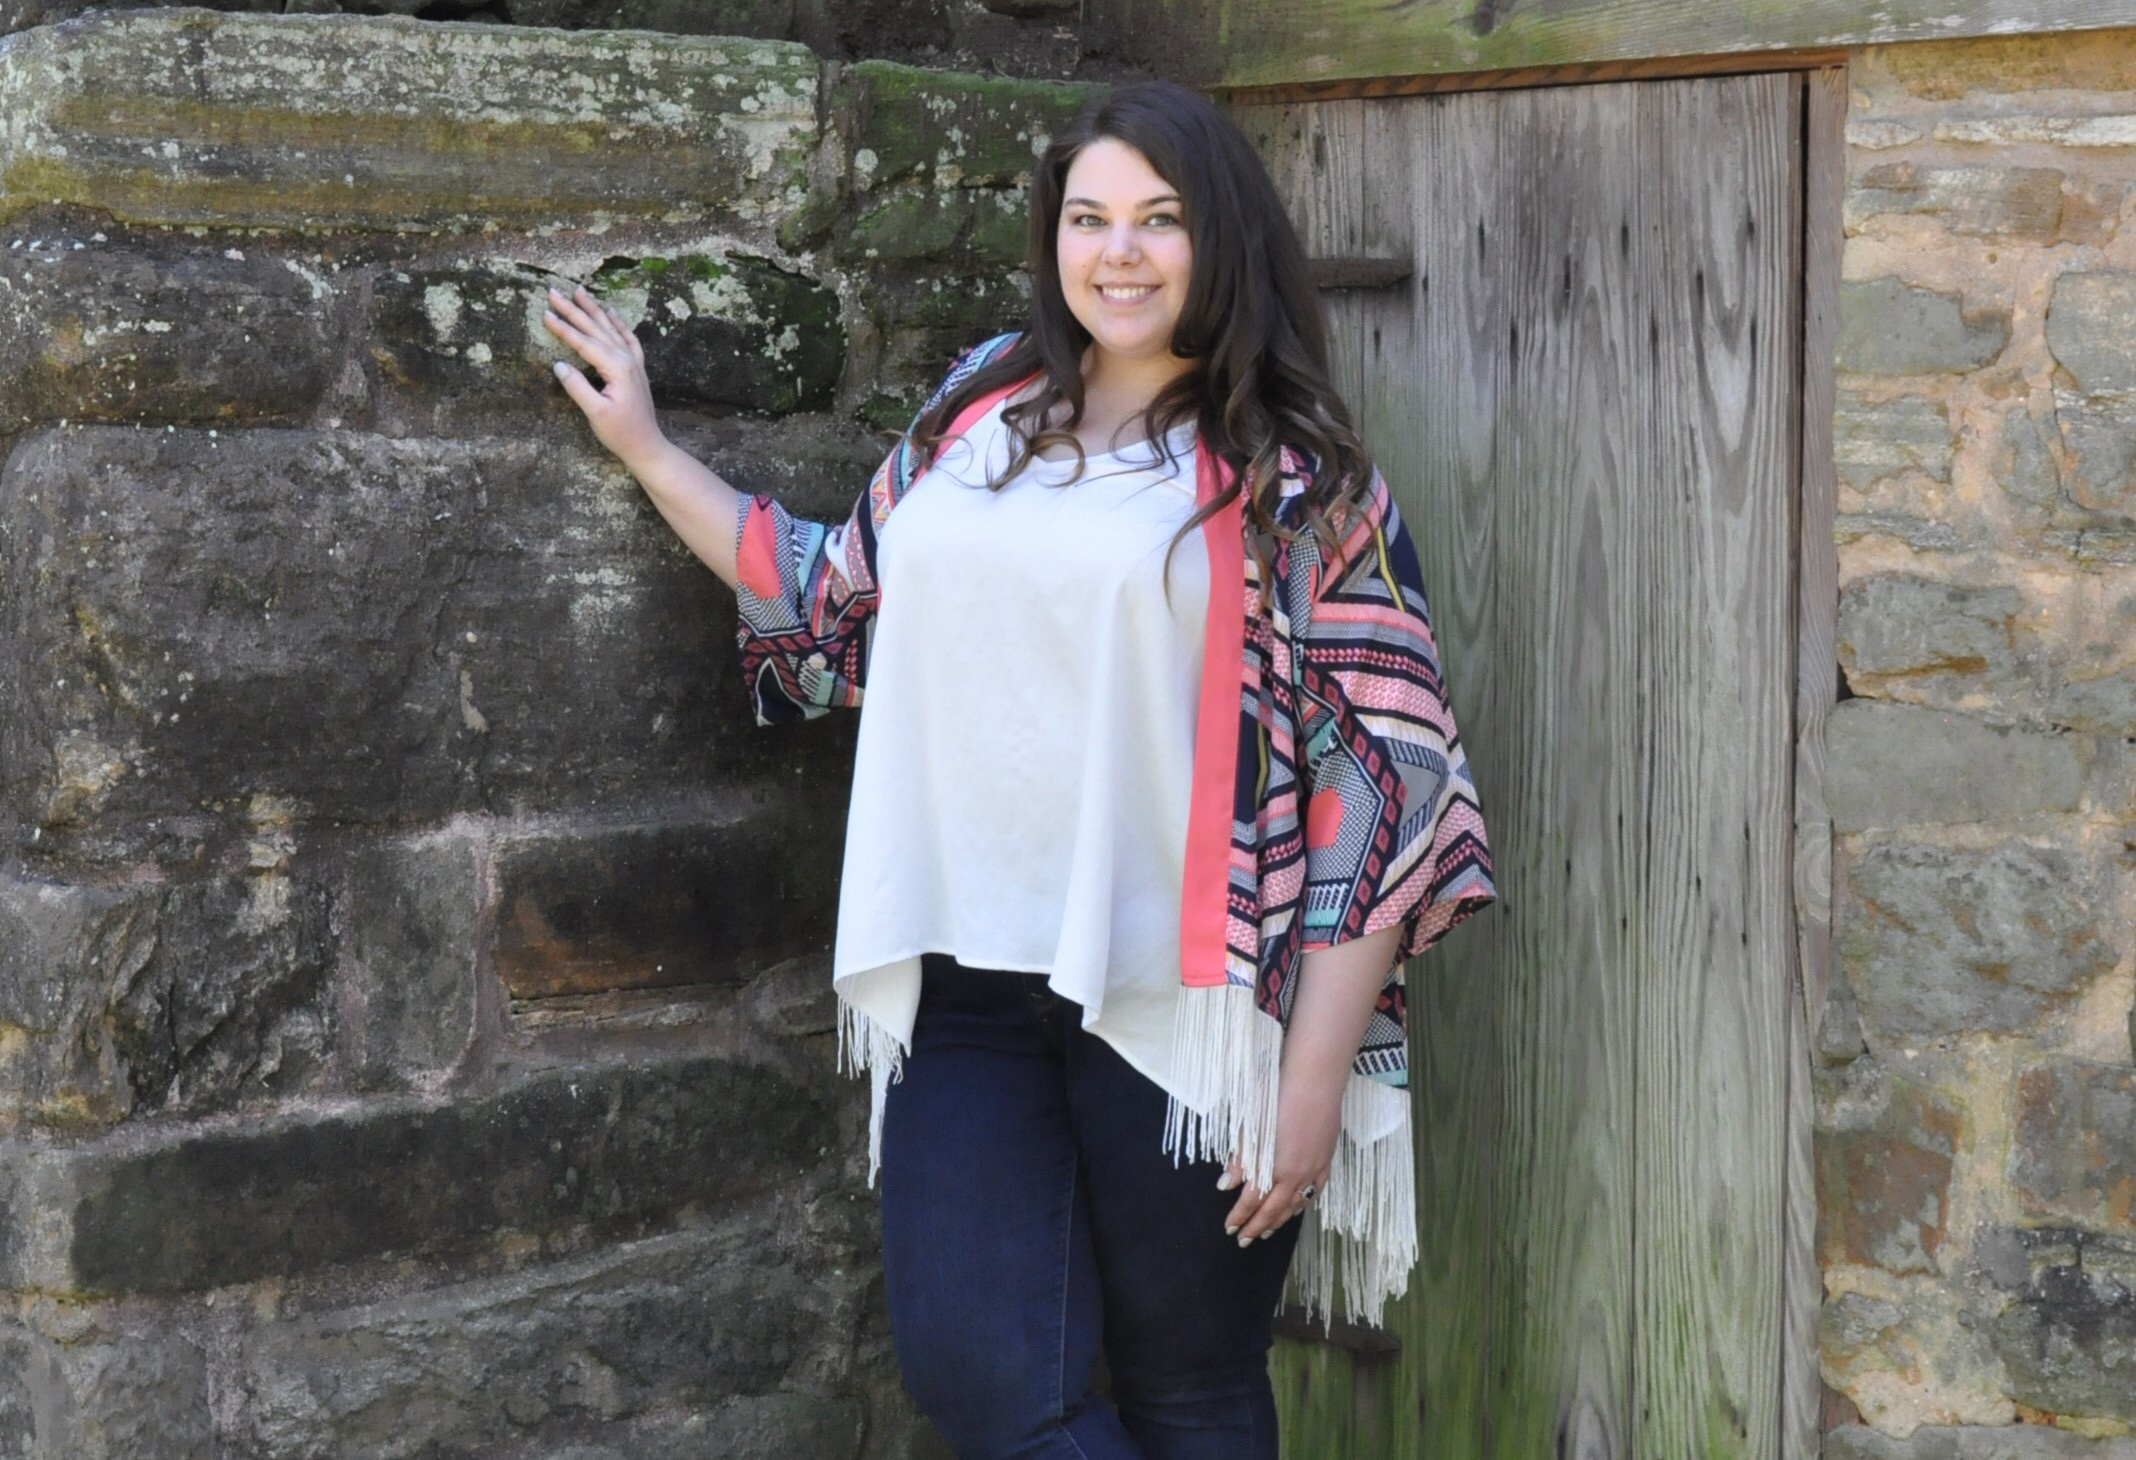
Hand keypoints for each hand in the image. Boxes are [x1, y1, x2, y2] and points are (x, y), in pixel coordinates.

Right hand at [542, 284, 666, 467]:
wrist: (647, 445)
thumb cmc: (621, 433)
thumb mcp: (596, 414)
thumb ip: (578, 388)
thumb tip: (559, 365)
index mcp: (617, 368)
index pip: (584, 342)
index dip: (563, 328)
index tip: (545, 313)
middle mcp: (627, 359)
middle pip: (596, 329)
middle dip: (573, 309)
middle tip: (553, 291)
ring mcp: (634, 362)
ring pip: (610, 328)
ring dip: (593, 309)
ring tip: (579, 291)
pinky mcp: (636, 367)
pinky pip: (627, 337)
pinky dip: (617, 322)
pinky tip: (610, 311)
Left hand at [1219, 1060, 1341, 1245]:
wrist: (1315, 1082)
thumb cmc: (1278, 1099)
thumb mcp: (1252, 1128)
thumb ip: (1240, 1161)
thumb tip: (1226, 1184)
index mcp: (1274, 1167)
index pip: (1252, 1201)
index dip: (1240, 1216)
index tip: (1229, 1227)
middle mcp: (1295, 1174)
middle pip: (1274, 1209)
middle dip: (1257, 1226)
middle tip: (1244, 1240)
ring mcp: (1314, 1168)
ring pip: (1296, 1204)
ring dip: (1280, 1219)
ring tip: (1267, 1230)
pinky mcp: (1327, 1159)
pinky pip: (1316, 1190)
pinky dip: (1304, 1203)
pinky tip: (1298, 1207)